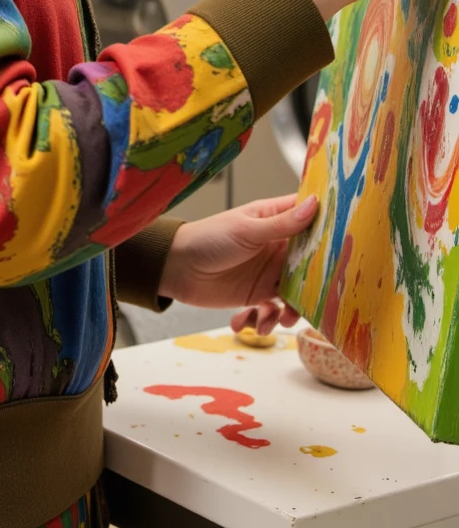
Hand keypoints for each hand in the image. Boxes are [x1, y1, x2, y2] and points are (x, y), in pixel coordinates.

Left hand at [158, 194, 317, 329]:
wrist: (175, 268)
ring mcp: (269, 272)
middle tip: (318, 299)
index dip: (329, 228)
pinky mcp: (257, 295)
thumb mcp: (246, 229)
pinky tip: (249, 323)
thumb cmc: (208, 238)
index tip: (350, 240)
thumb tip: (314, 204)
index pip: (310, 220)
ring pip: (297, 293)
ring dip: (291, 311)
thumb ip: (282, 223)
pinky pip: (274, 311)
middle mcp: (277, 247)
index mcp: (274, 220)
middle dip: (317, 283)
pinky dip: (266, 321)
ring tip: (274, 320)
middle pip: (311, 264)